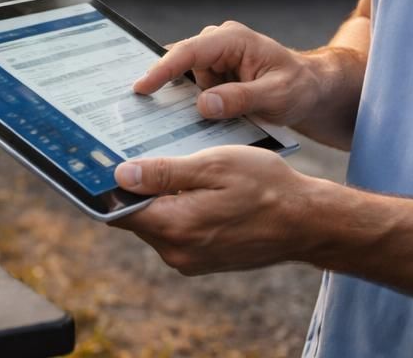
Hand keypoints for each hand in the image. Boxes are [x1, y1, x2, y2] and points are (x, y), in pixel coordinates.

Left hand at [112, 145, 317, 274]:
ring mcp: (190, 260)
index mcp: (175, 226)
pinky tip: (201, 188)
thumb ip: (164, 173)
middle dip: (140, 187)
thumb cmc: (265, 187)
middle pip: (136, 216)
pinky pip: (178, 231)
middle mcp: (177, 251)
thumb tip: (120, 175)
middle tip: (153, 152)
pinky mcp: (203, 260)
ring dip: (163, 197)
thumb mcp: (213, 166)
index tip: (106, 160)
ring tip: (186, 167)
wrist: (305, 222)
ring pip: (157, 223)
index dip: (110, 185)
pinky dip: (181, 209)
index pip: (118, 211)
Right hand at [133, 20, 319, 127]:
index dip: (163, 69)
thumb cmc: (299, 87)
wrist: (310, 89)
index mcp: (233, 40)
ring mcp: (214, 60)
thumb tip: (204, 104)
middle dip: (157, 83)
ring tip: (149, 120)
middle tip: (132, 106)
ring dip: (172, 100)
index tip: (142, 88)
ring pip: (182, 79)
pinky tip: (172, 122)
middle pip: (179, 63)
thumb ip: (241, 98)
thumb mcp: (276, 95)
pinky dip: (184, 105)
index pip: (190, 52)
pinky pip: (191, 90)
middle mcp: (218, 44)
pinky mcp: (213, 76)